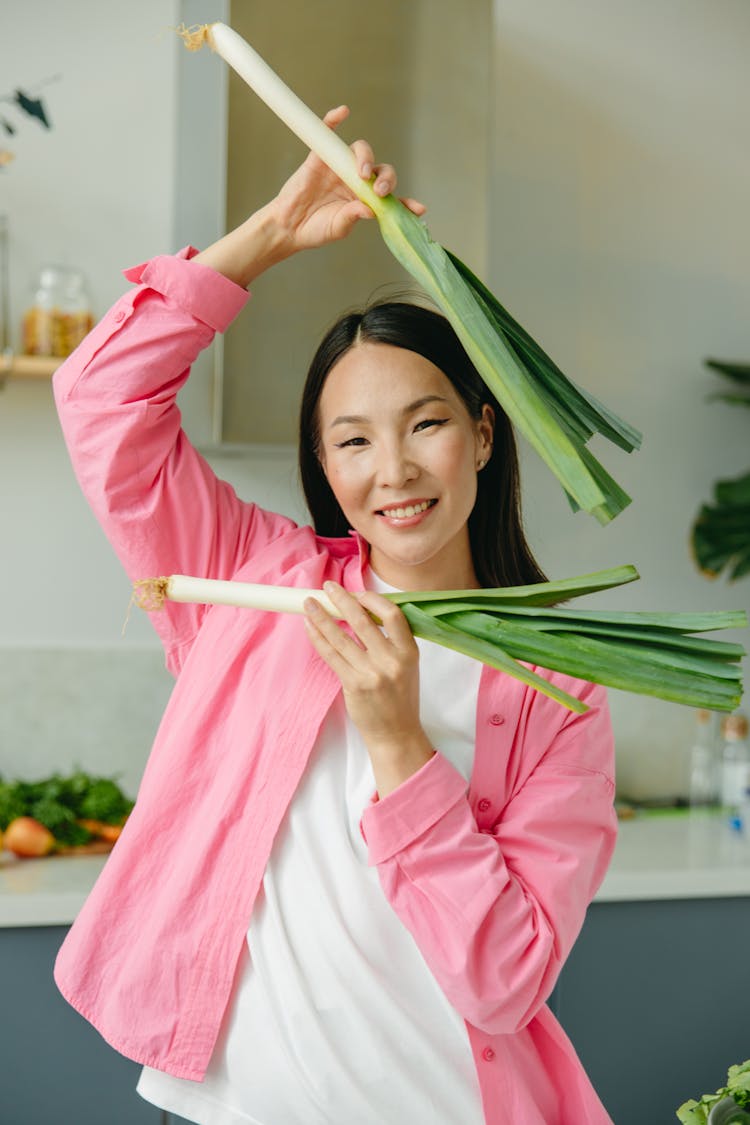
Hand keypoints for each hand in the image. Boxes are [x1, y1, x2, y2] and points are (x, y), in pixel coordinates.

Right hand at [269, 105, 426, 252]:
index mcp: (366, 199)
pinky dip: (334, 120)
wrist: (289, 227)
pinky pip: (329, 133)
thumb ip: (353, 217)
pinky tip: (342, 112)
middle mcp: (356, 181)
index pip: (391, 196)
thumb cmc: (316, 230)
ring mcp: (340, 167)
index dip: (405, 201)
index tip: (419, 209)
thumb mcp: (339, 227)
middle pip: (380, 169)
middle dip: (386, 178)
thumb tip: (370, 210)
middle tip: (379, 190)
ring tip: (363, 173)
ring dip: (366, 158)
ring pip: (361, 151)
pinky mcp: (320, 158)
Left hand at [304, 581, 433, 796]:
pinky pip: (331, 655)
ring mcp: (372, 673)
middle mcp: (392, 661)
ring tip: (309, 604)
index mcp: (409, 652)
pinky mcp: (353, 685)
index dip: (372, 600)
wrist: (396, 734)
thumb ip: (391, 641)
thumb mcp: (407, 666)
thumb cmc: (400, 698)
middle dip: (341, 600)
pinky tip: (310, 627)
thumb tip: (361, 613)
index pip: (392, 615)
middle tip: (328, 587)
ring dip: (321, 617)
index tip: (357, 593)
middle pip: (361, 621)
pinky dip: (318, 638)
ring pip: (340, 637)